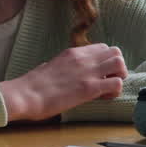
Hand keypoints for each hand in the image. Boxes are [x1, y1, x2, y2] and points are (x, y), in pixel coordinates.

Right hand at [0, 43, 127, 121]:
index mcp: (73, 53)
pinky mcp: (89, 88)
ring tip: (107, 89)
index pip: (103, 47)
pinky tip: (103, 98)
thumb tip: (66, 70)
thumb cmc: (33, 85)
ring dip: (119, 78)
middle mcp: (83, 58)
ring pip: (120, 64)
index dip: (106, 62)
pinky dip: (115, 92)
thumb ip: (64, 65)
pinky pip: (117, 84)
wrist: (25, 95)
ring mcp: (87, 72)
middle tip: (108, 81)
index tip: (99, 74)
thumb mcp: (50, 66)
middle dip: (117, 68)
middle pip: (116, 52)